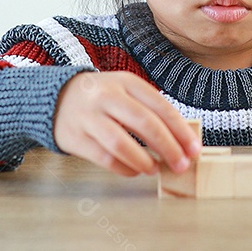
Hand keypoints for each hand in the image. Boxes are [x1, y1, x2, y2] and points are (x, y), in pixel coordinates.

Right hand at [53, 71, 200, 176]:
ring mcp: (89, 116)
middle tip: (181, 164)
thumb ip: (150, 110)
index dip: (180, 130)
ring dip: (144, 160)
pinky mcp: (75, 137)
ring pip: (121, 142)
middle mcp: (107, 96)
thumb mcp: (126, 92)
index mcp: (126, 81)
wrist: (57, 98)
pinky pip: (104, 157)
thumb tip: (182, 140)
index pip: (160, 106)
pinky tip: (135, 171)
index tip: (194, 149)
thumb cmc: (103, 98)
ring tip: (156, 169)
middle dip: (168, 147)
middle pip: (144, 123)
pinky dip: (124, 168)